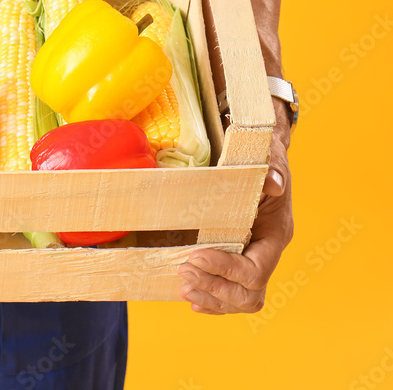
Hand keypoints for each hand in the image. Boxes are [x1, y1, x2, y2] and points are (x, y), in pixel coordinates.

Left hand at [176, 102, 293, 313]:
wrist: (259, 158)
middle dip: (215, 288)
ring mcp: (251, 260)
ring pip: (239, 299)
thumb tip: (272, 184)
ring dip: (210, 297)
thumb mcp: (269, 160)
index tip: (196, 255)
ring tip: (183, 287)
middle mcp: (265, 253)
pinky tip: (191, 295)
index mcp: (275, 235)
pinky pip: (228, 293)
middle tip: (183, 272)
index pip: (256, 270)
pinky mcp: (235, 261)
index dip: (226, 269)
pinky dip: (210, 300)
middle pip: (249, 293)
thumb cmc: (263, 160)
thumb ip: (272, 172)